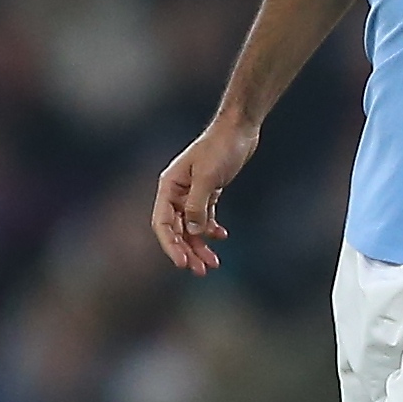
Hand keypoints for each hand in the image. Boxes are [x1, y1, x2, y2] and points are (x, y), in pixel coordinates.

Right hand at [153, 117, 260, 274]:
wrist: (239, 130)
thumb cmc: (221, 148)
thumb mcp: (208, 176)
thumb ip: (198, 205)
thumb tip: (191, 231)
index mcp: (169, 186)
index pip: (163, 223)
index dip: (171, 245)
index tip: (183, 263)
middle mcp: (176, 192)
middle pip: (177, 229)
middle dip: (188, 251)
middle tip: (202, 271)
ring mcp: (192, 192)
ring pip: (192, 226)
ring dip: (200, 245)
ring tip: (214, 264)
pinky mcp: (208, 191)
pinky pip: (205, 217)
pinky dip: (212, 229)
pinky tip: (222, 237)